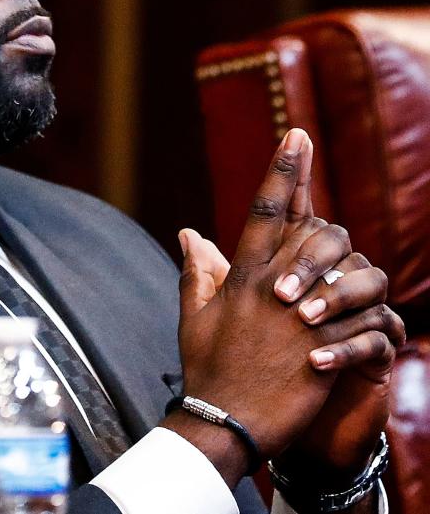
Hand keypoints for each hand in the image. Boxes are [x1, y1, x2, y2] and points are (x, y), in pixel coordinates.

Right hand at [179, 131, 403, 479]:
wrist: (225, 423)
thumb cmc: (207, 369)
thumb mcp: (195, 316)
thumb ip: (198, 270)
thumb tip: (189, 233)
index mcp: (242, 277)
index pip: (266, 210)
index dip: (283, 170)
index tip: (298, 134)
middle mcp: (272, 288)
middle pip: (310, 229)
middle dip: (323, 212)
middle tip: (325, 203)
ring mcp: (299, 318)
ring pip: (340, 269)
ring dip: (348, 266)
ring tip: (348, 270)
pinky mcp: (323, 349)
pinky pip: (357, 316)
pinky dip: (364, 311)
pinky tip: (369, 311)